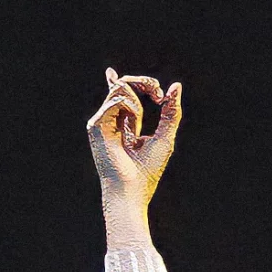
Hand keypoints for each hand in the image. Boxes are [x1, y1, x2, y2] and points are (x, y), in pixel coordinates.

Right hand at [87, 70, 181, 224]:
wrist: (132, 190)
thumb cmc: (148, 171)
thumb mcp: (165, 137)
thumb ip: (170, 112)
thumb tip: (175, 86)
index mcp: (125, 125)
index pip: (124, 94)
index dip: (132, 81)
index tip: (158, 92)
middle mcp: (111, 122)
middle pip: (123, 86)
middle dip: (143, 82)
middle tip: (159, 94)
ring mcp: (102, 123)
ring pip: (120, 89)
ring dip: (138, 96)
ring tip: (143, 117)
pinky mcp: (96, 125)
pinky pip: (116, 100)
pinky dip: (130, 106)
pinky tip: (136, 121)